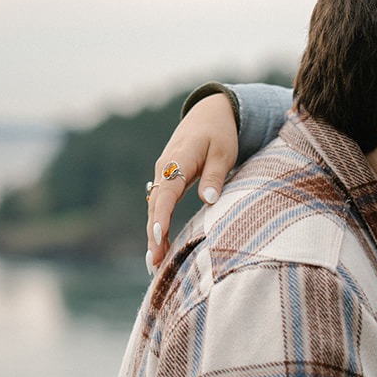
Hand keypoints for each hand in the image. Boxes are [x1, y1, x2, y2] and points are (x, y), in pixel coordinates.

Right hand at [145, 92, 238, 271]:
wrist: (209, 113)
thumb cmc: (220, 133)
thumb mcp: (223, 152)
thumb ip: (215, 176)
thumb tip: (208, 199)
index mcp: (177, 161)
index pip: (166, 193)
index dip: (161, 216)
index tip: (158, 236)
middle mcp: (164, 169)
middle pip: (156, 206)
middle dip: (153, 235)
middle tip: (154, 263)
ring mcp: (163, 175)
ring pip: (155, 208)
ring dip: (153, 235)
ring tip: (154, 263)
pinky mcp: (167, 180)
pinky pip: (159, 206)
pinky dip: (158, 225)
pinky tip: (160, 246)